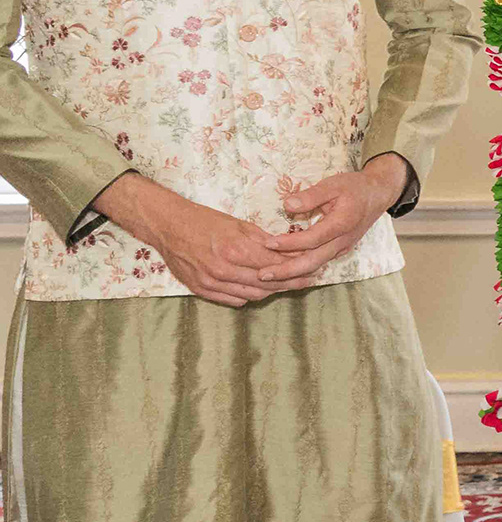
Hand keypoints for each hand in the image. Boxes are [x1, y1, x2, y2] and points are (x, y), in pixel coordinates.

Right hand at [92, 174, 307, 307]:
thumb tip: (292, 250)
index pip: (276, 266)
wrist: (168, 226)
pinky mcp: (201, 289)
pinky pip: (234, 300)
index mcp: (236, 250)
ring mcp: (211, 282)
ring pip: (253, 295)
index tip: (313, 267)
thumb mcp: (238, 224)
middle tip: (308, 280)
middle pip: (268, 284)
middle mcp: (224, 270)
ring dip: (272, 291)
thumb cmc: (204, 221)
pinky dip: (250, 296)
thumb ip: (265, 240)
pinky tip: (260, 288)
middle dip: (291, 282)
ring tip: (288, 285)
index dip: (297, 268)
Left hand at [272, 164, 401, 272]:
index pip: (312, 239)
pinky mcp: (339, 249)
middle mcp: (342, 241)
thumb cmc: (354, 187)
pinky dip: (301, 268)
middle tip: (262, 275)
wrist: (377, 195)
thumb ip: (311, 195)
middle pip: (312, 262)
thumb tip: (287, 206)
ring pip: (315, 266)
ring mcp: (342, 247)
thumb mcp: (333, 184)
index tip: (267, 243)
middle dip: (286, 271)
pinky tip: (285, 270)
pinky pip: (319, 262)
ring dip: (292, 273)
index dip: (289, 243)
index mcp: (342, 224)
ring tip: (269, 276)